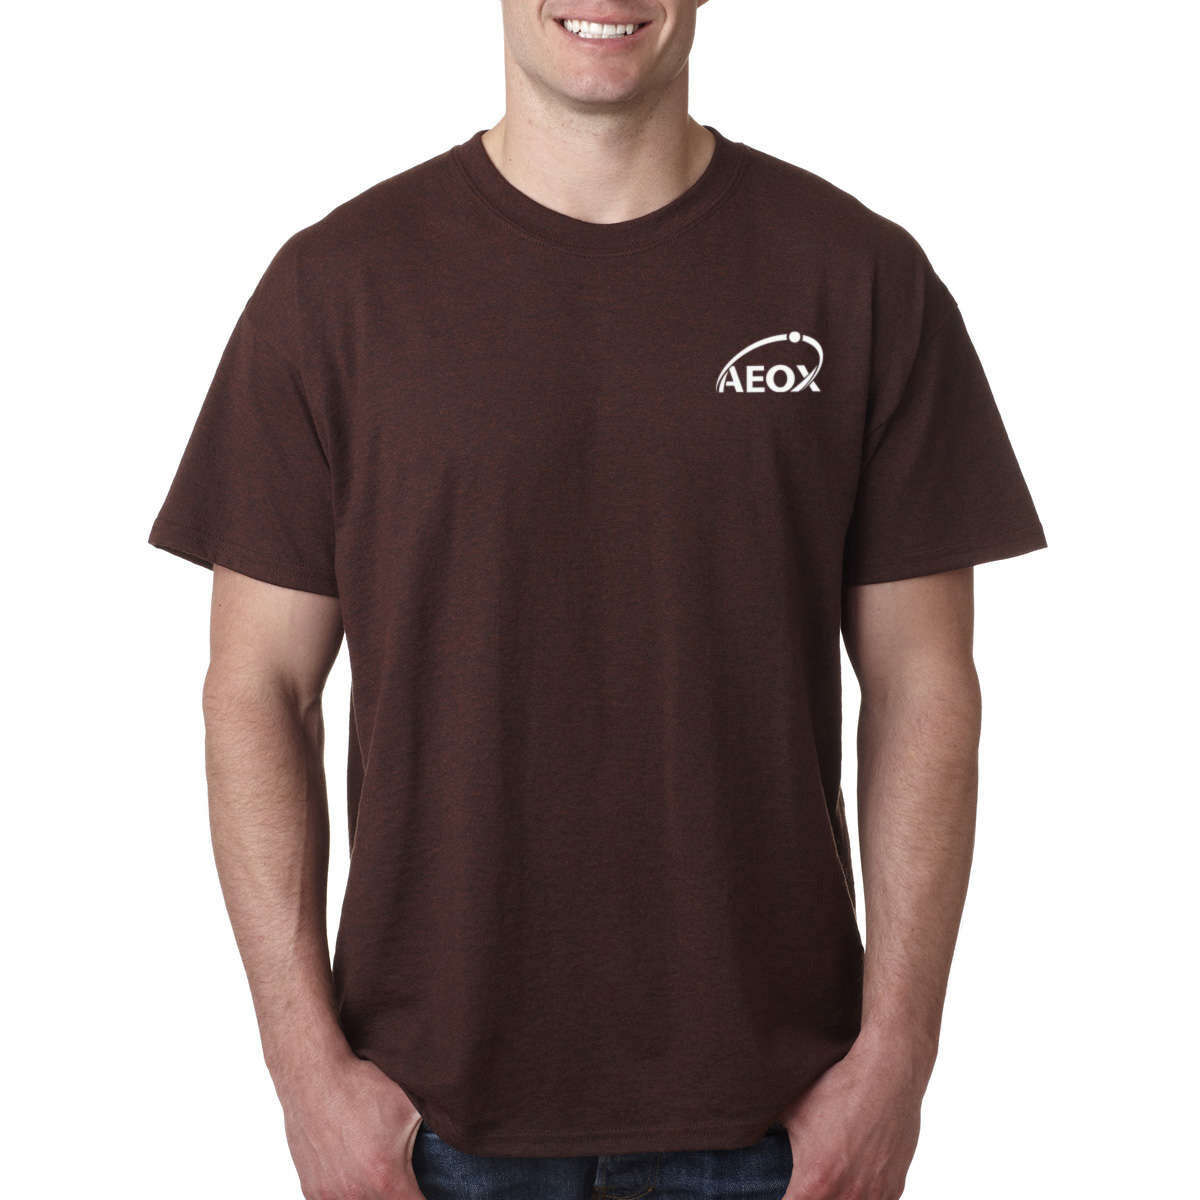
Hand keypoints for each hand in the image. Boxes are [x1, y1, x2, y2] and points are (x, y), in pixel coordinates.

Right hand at [278, 1050, 425, 1199]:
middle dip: (405, 1199)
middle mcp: (356, 1196)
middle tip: (414, 1182)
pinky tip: (362, 1180)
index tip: (437, 1192)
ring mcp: (331, 1197)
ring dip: (379, 1197)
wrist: (313, 1076)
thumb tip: (468, 1126)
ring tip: (385, 1178)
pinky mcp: (313, 1191)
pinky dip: (353, 1196)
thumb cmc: (362, 1087)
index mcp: (387, 1180)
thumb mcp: (409, 1103)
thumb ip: (439, 1125)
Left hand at [778, 1029, 927, 1199]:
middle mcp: (845, 1197)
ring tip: (828, 1177)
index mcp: (814, 1183)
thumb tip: (747, 1133)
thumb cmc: (838, 1090)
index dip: (783, 1197)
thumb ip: (768, 1133)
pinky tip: (853, 1178)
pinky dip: (860, 1196)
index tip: (783, 1188)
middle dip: (809, 1195)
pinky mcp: (894, 1189)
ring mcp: (874, 1196)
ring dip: (834, 1196)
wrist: (886, 1076)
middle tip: (804, 1178)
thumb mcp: (791, 1110)